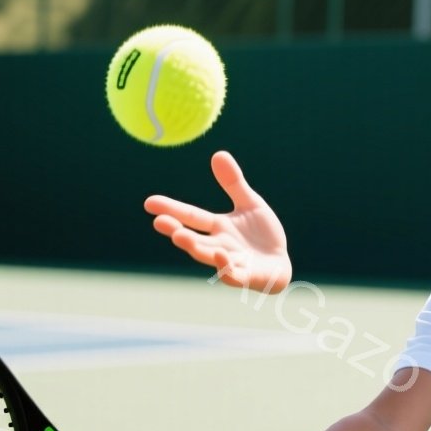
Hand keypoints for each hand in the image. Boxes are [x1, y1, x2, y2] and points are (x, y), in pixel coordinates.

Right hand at [145, 151, 290, 292]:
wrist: (280, 264)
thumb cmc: (263, 235)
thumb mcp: (250, 204)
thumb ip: (234, 183)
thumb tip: (218, 153)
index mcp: (218, 227)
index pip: (191, 216)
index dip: (171, 209)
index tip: (149, 202)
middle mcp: (219, 245)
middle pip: (194, 238)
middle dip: (176, 230)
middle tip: (159, 221)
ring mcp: (231, 262)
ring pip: (208, 256)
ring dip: (194, 247)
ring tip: (180, 236)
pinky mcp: (246, 277)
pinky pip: (232, 276)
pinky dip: (224, 268)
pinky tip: (220, 255)